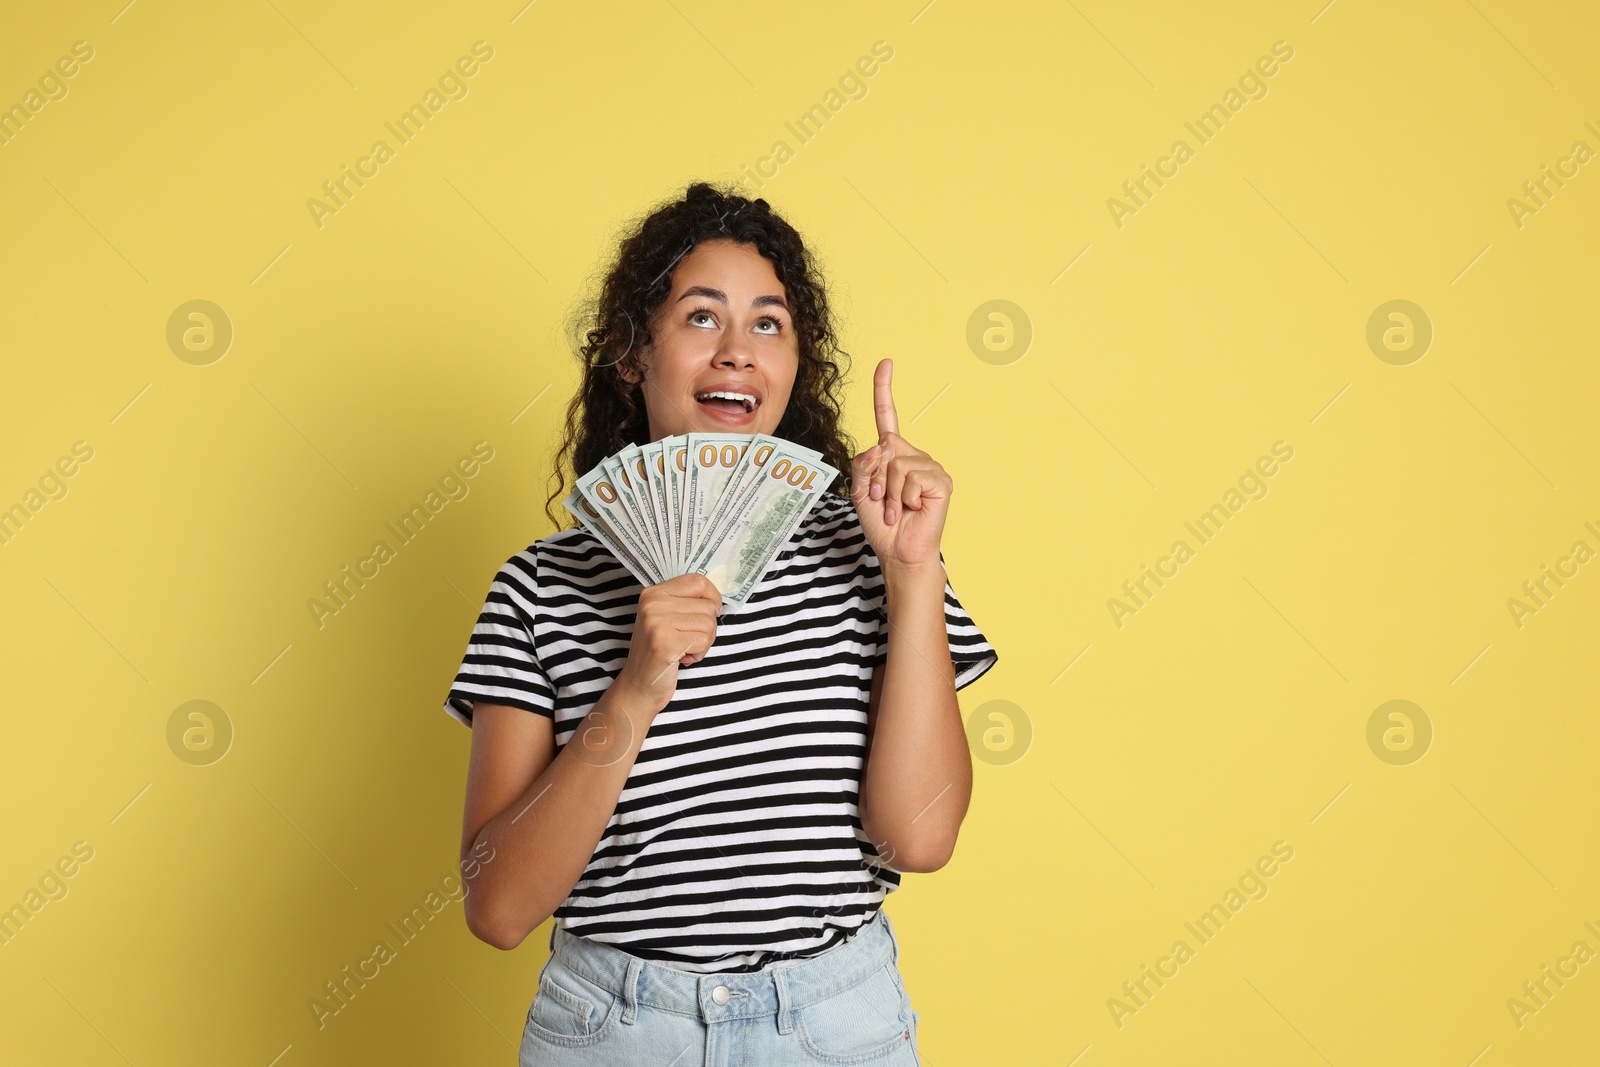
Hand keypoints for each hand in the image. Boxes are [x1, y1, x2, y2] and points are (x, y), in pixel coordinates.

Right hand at [614, 573, 722, 715]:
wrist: (638, 686)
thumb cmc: (659, 653)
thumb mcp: (666, 619)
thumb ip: (686, 604)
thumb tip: (717, 601)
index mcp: (653, 593)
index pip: (698, 581)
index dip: (713, 598)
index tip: (709, 614)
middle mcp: (653, 603)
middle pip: (708, 605)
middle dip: (708, 627)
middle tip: (689, 641)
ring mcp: (657, 622)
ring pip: (709, 623)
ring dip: (704, 642)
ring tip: (684, 650)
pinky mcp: (665, 642)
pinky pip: (704, 640)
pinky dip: (699, 653)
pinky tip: (683, 659)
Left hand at [850, 358, 951, 573]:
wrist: (898, 552)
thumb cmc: (881, 524)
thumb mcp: (859, 490)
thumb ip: (863, 461)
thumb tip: (884, 444)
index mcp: (893, 454)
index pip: (887, 416)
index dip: (884, 390)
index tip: (885, 362)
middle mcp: (914, 455)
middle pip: (884, 447)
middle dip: (874, 479)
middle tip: (882, 503)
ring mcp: (930, 467)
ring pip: (896, 464)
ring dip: (888, 493)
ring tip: (897, 510)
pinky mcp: (941, 481)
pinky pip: (911, 476)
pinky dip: (903, 497)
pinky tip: (911, 509)